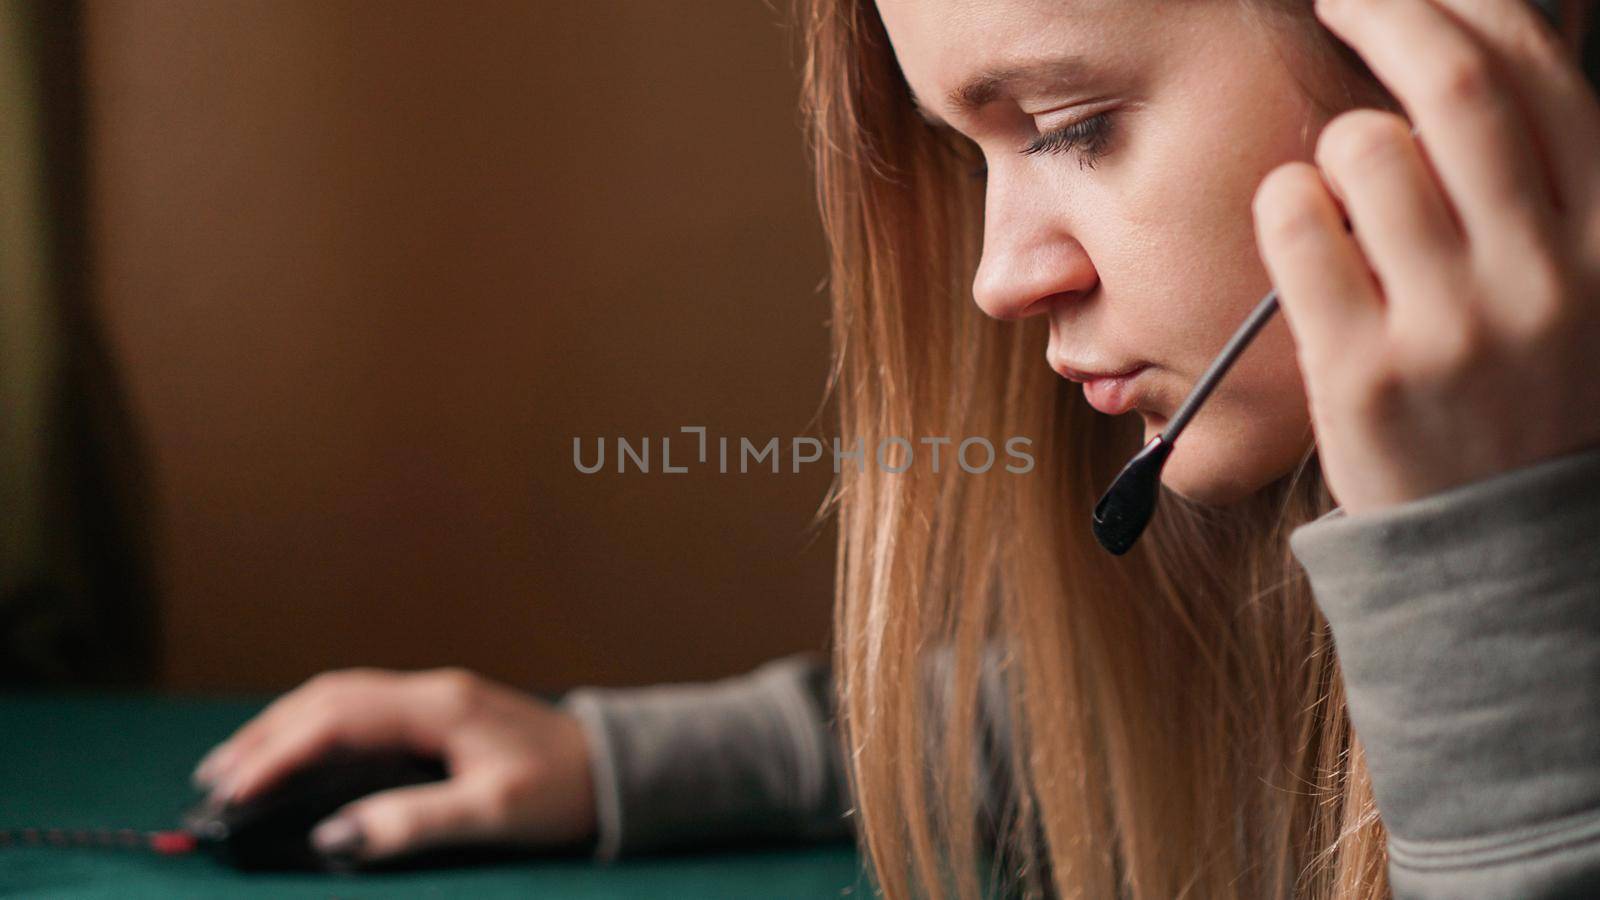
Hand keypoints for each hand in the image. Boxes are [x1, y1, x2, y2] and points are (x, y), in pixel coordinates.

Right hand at [192, 667, 596, 864]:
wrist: (613, 769)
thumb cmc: (561, 791)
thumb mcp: (492, 814)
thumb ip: (414, 822)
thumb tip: (334, 837)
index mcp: (439, 707)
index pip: (337, 718)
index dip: (279, 752)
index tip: (231, 791)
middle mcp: (430, 691)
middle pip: (327, 698)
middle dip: (266, 735)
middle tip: (211, 781)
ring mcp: (434, 698)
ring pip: (340, 697)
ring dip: (285, 727)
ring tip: (235, 766)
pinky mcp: (438, 713)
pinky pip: (360, 710)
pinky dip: (316, 728)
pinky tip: (298, 753)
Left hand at [1252, 0, 1599, 515]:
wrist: (1502, 547)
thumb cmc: (1529, 393)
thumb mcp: (1582, 285)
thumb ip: (1547, 184)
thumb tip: (1477, 54)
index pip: (1539, 72)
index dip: (1462, 5)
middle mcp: (1542, 272)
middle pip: (1452, 87)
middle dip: (1383, 14)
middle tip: (1337, 0)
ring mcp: (1451, 325)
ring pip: (1364, 150)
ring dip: (1335, 135)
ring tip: (1337, 178)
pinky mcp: (1361, 372)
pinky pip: (1296, 228)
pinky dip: (1285, 198)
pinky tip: (1297, 220)